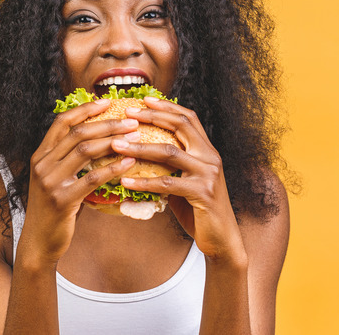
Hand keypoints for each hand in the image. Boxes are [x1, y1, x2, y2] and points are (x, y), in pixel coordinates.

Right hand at [19, 99, 137, 263]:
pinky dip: (113, 168)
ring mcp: (50, 181)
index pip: (62, 121)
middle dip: (107, 123)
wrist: (39, 242)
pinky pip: (92, 179)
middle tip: (131, 121)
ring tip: (135, 138)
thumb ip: (69, 160)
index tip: (107, 101)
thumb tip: (98, 140)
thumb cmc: (54, 210)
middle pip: (77, 133)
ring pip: (84, 151)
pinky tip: (130, 163)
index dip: (85, 109)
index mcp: (41, 155)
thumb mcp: (56, 179)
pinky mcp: (62, 200)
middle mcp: (42, 164)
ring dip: (113, 141)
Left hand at [114, 97, 246, 263]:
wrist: (221, 239)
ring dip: (140, 147)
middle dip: (151, 117)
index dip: (166, 107)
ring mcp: (208, 174)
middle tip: (126, 114)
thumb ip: (171, 166)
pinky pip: (167, 183)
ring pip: (169, 152)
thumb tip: (138, 154)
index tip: (144, 99)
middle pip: (180, 126)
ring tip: (116, 145)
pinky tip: (124, 183)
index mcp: (207, 150)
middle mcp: (210, 157)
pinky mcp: (203, 193)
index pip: (188, 118)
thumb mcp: (185, 181)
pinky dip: (143, 182)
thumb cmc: (198, 209)